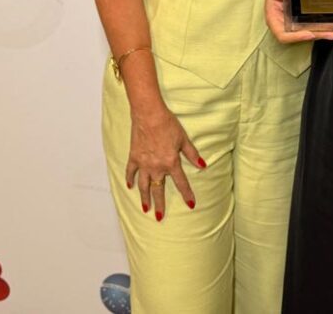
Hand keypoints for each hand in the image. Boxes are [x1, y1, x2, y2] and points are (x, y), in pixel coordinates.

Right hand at [126, 106, 204, 220]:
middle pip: (158, 189)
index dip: (187, 194)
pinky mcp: (134, 157)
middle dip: (160, 204)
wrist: (149, 115)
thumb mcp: (184, 139)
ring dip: (144, 198)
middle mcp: (156, 167)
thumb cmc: (168, 124)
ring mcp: (143, 163)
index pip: (181, 183)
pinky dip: (130, 179)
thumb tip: (203, 165)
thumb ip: (192, 154)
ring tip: (145, 208)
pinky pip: (130, 172)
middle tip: (159, 217)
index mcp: (171, 163)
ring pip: (143, 185)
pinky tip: (130, 186)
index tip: (191, 205)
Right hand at [265, 0, 332, 41]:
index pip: (283, 36)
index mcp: (276, 23)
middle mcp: (288, 28)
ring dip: (324, 33)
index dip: (296, 37)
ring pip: (311, 33)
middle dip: (317, 35)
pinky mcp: (306, 25)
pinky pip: (316, 28)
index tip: (308, 33)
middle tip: (330, 33)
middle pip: (302, 35)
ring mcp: (298, 28)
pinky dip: (326, 28)